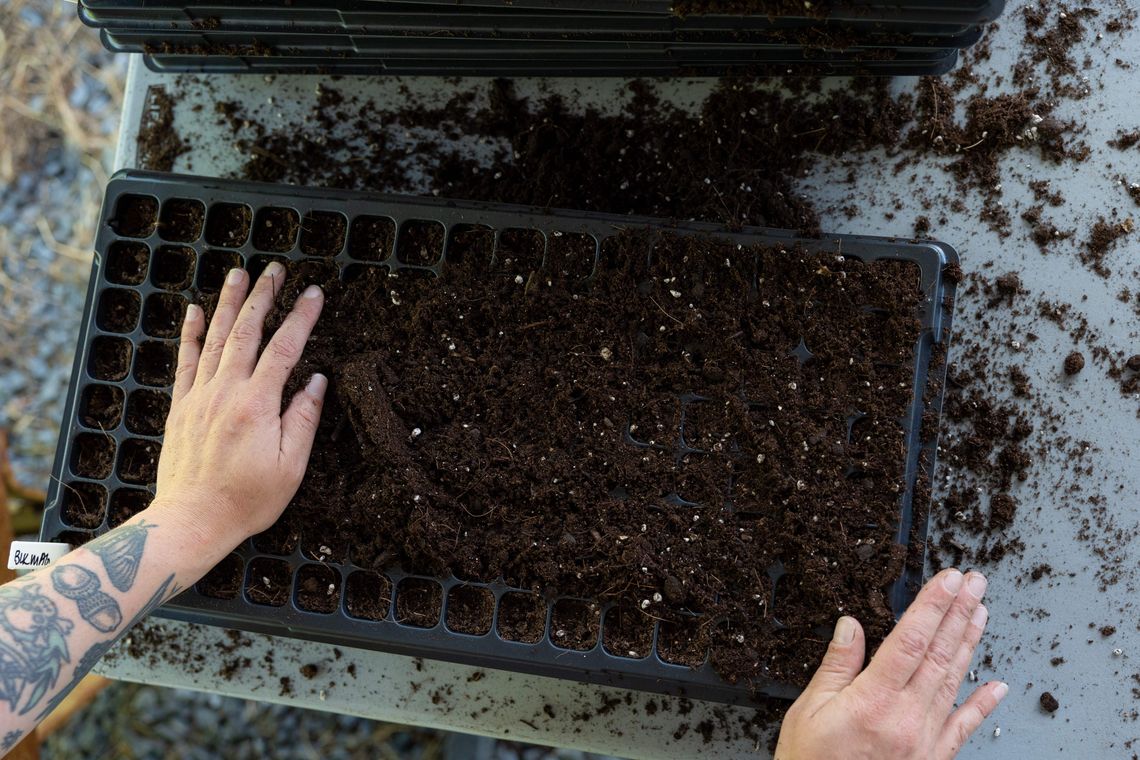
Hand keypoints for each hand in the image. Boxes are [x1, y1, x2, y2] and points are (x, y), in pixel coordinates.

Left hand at [150, 264, 326, 552]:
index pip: (285, 349)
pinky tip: (193, 310)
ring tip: (238, 274)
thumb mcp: (290, 466)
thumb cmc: (247, 500)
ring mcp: (199, 396)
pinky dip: (190, 333)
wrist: (193, 520)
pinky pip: (185, 360)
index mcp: (258, 404)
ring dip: (227, 303)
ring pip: (214, 338)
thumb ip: (303, 419)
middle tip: (274, 270)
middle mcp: (226, 392)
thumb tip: (316, 381)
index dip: (301, 318)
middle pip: (246, 332)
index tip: (314, 294)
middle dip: (262, 297)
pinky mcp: (181, 406)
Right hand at [774, 568, 1006, 759]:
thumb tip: (852, 625)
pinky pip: (962, 728)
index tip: (948, 579)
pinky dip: (982, 706)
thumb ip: (836, 666)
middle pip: (938, 654)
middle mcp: (906, 718)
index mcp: (873, 700)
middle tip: (975, 583)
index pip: (910, 640)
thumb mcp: (808, 710)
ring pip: (953, 682)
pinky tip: (998, 686)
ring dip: (969, 644)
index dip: (932, 606)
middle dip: (957, 613)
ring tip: (981, 613)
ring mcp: (924, 740)